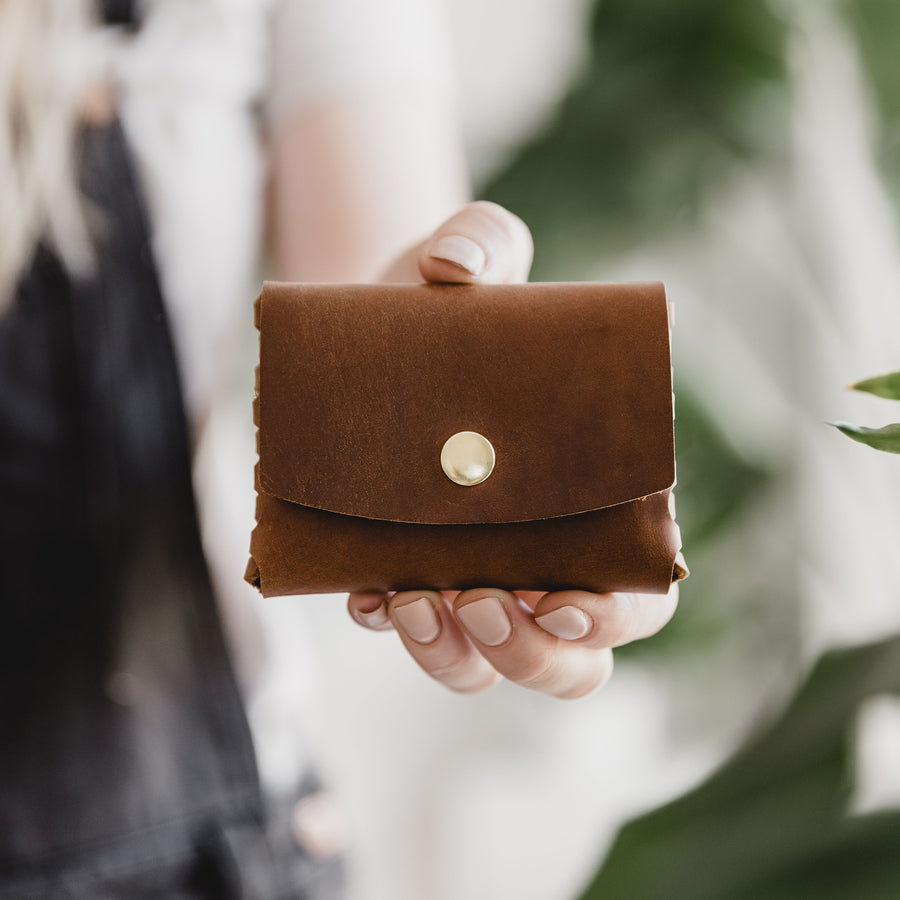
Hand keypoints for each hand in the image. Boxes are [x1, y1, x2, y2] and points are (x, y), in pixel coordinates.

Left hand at [348, 201, 678, 697]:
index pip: (636, 590)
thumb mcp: (472, 255)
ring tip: (416, 601)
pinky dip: (390, 626)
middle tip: (482, 601)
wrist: (374, 321)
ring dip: (456, 656)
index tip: (563, 596)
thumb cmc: (447, 300)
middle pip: (570, 655)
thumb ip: (482, 241)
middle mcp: (540, 549)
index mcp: (597, 497)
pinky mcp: (406, 567)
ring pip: (484, 662)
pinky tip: (368, 593)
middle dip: (532, 654)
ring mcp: (472, 567)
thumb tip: (452, 272)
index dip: (614, 614)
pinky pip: (408, 630)